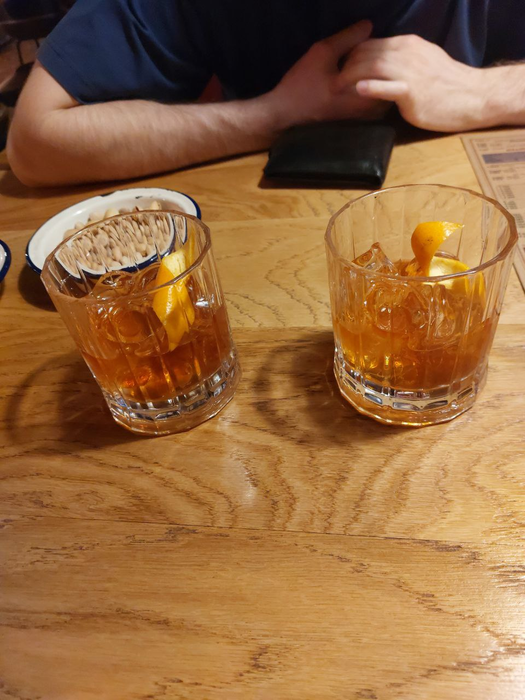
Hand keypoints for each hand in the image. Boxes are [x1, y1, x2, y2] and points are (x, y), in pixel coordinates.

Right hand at [267, 21, 389, 128]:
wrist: (286, 114)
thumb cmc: (302, 84)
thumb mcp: (322, 54)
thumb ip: (348, 39)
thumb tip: (369, 26)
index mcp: (360, 90)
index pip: (385, 65)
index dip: (381, 51)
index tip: (372, 44)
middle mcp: (366, 107)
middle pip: (390, 82)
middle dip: (385, 67)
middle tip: (376, 56)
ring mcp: (364, 117)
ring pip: (385, 94)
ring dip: (382, 80)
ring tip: (371, 69)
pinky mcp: (360, 122)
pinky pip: (377, 103)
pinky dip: (375, 90)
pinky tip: (363, 83)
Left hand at [337, 34, 485, 131]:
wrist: (471, 96)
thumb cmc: (447, 84)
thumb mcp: (425, 62)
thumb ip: (404, 60)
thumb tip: (385, 62)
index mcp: (408, 45)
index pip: (373, 44)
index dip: (353, 55)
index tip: (340, 68)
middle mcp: (407, 54)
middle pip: (368, 53)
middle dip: (347, 65)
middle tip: (331, 80)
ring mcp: (409, 72)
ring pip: (374, 67)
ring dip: (351, 75)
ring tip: (336, 87)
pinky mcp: (412, 92)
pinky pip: (388, 87)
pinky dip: (372, 87)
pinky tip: (359, 89)